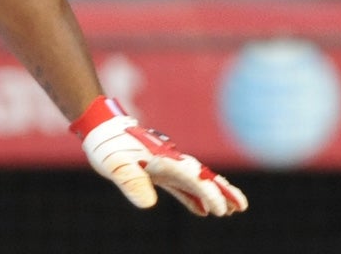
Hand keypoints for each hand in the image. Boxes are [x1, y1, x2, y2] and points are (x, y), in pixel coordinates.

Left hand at [69, 96, 247, 216]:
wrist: (99, 129)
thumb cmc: (107, 145)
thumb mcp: (116, 165)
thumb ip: (131, 182)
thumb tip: (148, 203)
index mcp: (163, 159)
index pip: (192, 177)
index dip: (208, 193)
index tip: (221, 209)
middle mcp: (168, 161)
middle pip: (201, 177)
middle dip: (222, 191)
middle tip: (241, 206)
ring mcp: (164, 166)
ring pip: (194, 182)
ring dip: (212, 195)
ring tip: (231, 210)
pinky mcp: (156, 171)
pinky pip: (180, 186)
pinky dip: (192, 197)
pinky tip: (203, 211)